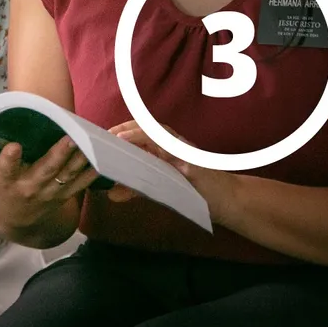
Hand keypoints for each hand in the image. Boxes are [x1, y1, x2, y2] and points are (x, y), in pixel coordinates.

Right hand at [0, 136, 97, 236]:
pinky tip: (101, 159)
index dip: (9, 158)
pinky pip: (81, 184)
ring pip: (68, 175)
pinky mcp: (64, 195)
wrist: (19, 220)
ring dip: (80, 159)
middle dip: (58, 154)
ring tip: (90, 142)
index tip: (14, 146)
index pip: (6, 168)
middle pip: (45, 170)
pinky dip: (92, 172)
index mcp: (6, 180)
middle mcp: (29, 187)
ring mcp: (50, 192)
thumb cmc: (1, 190)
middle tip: (69, 138)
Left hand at [110, 121, 239, 224]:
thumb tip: (112, 193)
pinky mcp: (187, 156)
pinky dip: (147, 140)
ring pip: (154, 131)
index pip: (141, 133)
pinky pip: (166, 143)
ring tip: (113, 136)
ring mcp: (181, 148)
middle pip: (144, 127)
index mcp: (165, 149)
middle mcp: (172, 144)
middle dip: (122, 128)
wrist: (226, 200)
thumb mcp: (160, 190)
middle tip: (102, 135)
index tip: (101, 137)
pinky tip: (131, 143)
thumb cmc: (196, 193)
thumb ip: (137, 190)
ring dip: (132, 131)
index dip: (121, 131)